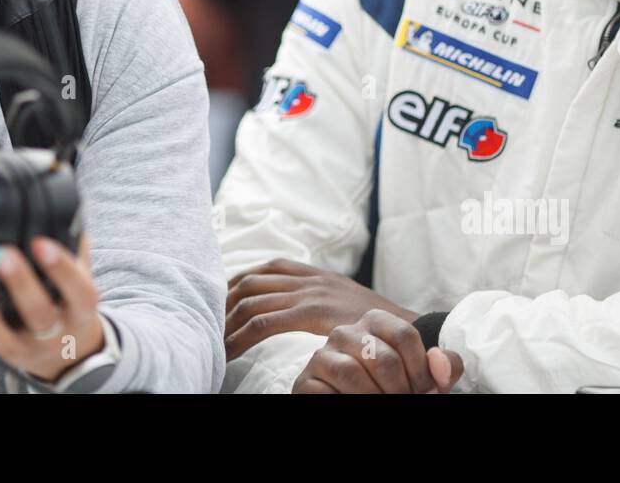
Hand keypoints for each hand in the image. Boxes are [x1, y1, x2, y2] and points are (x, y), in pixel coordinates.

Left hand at [0, 234, 103, 383]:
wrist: (70, 347)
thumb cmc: (69, 297)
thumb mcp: (80, 273)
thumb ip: (73, 243)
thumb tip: (65, 205)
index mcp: (81, 304)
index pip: (77, 287)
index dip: (61, 267)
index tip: (40, 241)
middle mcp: (59, 329)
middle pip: (40, 312)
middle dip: (20, 283)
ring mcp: (32, 347)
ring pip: (10, 339)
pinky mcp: (7, 356)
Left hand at [225, 258, 417, 359]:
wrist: (412, 332)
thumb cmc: (382, 329)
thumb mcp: (352, 307)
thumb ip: (327, 302)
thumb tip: (303, 311)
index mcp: (319, 274)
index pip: (268, 268)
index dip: (239, 281)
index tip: (222, 300)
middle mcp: (312, 278)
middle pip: (252, 280)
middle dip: (224, 300)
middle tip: (207, 323)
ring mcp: (312, 292)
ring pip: (253, 300)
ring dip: (227, 320)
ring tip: (213, 340)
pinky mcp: (314, 312)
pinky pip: (266, 321)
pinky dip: (242, 336)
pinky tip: (230, 351)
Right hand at [292, 308, 463, 393]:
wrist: (360, 403)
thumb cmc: (395, 389)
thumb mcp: (425, 377)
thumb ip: (444, 366)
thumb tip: (437, 360)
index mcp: (374, 322)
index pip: (405, 335)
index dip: (421, 371)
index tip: (423, 390)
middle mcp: (345, 332)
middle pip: (382, 358)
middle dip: (399, 390)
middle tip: (401, 401)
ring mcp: (322, 355)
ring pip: (352, 373)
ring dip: (373, 398)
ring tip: (380, 405)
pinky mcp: (305, 381)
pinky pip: (324, 391)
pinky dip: (345, 403)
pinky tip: (352, 404)